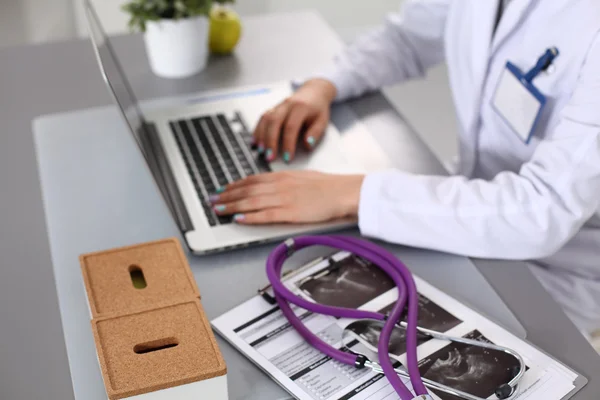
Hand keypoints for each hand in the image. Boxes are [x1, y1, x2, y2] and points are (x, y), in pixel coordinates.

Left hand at [210, 171, 364, 224]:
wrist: (343, 191)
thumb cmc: (328, 186)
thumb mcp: (303, 177)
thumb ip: (285, 181)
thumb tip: (272, 185)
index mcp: (282, 176)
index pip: (252, 180)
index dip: (234, 185)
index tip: (223, 189)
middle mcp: (279, 185)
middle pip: (247, 190)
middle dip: (227, 196)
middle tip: (212, 200)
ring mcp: (284, 199)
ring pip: (251, 202)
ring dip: (232, 206)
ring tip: (218, 210)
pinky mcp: (290, 212)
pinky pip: (264, 215)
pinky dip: (249, 217)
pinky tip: (238, 219)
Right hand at [254, 79, 336, 162]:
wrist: (314, 91)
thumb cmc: (318, 109)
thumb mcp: (322, 121)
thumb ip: (315, 133)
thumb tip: (308, 145)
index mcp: (301, 107)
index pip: (291, 127)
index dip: (288, 144)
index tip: (287, 158)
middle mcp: (288, 104)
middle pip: (274, 122)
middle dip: (271, 141)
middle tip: (270, 157)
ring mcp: (279, 105)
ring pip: (266, 119)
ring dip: (262, 136)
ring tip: (261, 151)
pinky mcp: (273, 108)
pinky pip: (262, 118)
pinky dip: (257, 130)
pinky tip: (255, 141)